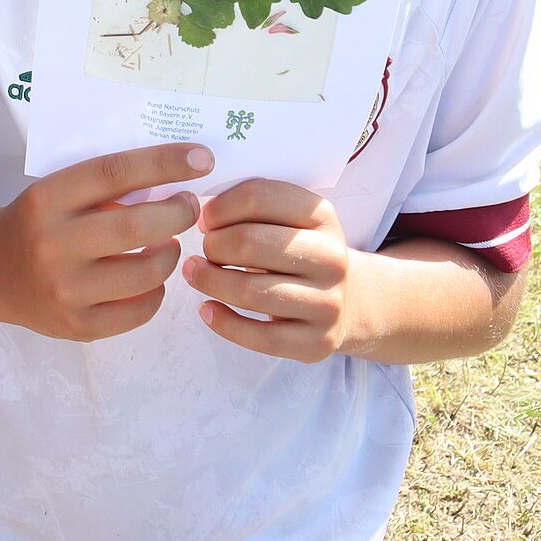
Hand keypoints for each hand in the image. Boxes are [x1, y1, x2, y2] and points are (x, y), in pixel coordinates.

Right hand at [0, 144, 210, 340]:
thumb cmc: (34, 222)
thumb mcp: (55, 192)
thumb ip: (102, 188)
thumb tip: (173, 177)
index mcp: (46, 199)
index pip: (114, 173)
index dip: (163, 163)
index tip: (201, 158)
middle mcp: (52, 244)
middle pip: (135, 226)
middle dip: (178, 213)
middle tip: (189, 205)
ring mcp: (65, 290)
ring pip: (145, 273)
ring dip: (170, 254)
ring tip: (168, 242)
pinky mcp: (77, 326)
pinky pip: (138, 310)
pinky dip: (156, 291)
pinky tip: (150, 278)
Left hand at [188, 178, 355, 361]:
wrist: (345, 303)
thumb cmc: (298, 254)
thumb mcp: (288, 220)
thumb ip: (250, 208)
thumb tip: (200, 212)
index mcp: (321, 216)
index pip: (257, 198)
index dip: (219, 207)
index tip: (204, 219)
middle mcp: (331, 259)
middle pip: (249, 243)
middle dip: (213, 245)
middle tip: (205, 249)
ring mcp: (328, 303)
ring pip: (250, 291)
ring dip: (209, 281)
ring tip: (195, 273)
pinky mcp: (317, 342)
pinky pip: (260, 336)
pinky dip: (224, 322)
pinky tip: (207, 309)